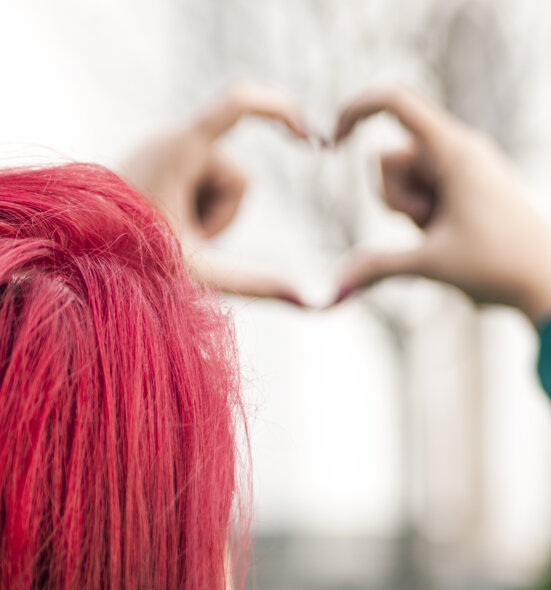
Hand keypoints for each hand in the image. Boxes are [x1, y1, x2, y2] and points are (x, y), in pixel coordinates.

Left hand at [124, 85, 308, 303]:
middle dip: (222, 217)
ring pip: (221, 185)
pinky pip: (200, 186)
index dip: (281, 113)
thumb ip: (256, 284)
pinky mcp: (158, 164)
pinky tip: (165, 230)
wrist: (73, 255)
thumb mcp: (199, 271)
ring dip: (206, 220)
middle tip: (182, 243)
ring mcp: (163, 150)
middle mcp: (171, 138)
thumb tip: (310, 301)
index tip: (314, 139)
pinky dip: (193, 213)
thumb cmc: (128, 261)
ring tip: (169, 239)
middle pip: (238, 178)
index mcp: (181, 149)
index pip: (239, 105)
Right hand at [332, 87, 550, 322]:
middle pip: (390, 157)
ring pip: (404, 177)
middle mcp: (459, 150)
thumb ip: (379, 267)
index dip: (357, 110)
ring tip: (441, 234)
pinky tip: (447, 234)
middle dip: (393, 197)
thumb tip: (336, 286)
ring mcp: (463, 167)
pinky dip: (422, 213)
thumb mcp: (430, 265)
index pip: (396, 102)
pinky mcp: (465, 185)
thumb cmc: (498, 267)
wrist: (546, 282)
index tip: (331, 142)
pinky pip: (424, 189)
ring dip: (408, 209)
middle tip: (427, 226)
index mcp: (455, 152)